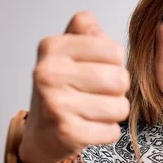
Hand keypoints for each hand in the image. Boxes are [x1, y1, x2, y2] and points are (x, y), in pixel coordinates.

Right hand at [18, 11, 129, 162]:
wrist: (41, 133)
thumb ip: (84, 29)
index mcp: (53, 47)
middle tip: (98, 94)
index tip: (97, 70)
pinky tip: (89, 127)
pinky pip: (112, 132)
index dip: (115, 63)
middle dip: (117, 90)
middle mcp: (49, 73)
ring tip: (94, 111)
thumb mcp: (68, 51)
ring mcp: (56, 104)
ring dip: (114, 112)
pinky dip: (107, 132)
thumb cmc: (63, 89)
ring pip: (120, 107)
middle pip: (120, 79)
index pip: (115, 51)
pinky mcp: (67, 132)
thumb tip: (97, 30)